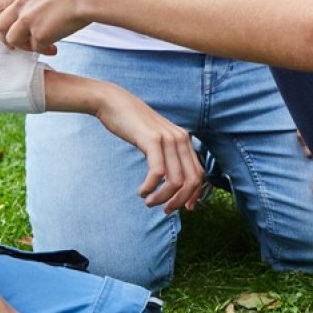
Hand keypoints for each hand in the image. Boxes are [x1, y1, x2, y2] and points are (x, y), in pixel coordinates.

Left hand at [0, 0, 101, 51]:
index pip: (0, 5)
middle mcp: (21, 2)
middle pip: (0, 23)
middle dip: (3, 36)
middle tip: (11, 44)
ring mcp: (28, 18)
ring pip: (12, 39)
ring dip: (22, 46)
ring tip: (35, 47)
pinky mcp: (39, 34)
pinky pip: (34, 48)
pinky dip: (42, 50)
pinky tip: (53, 48)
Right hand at [93, 86, 203, 213]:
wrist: (114, 102)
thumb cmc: (133, 124)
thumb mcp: (156, 139)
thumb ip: (167, 154)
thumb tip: (173, 180)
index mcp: (184, 140)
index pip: (199, 174)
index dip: (194, 195)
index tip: (185, 209)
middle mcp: (181, 138)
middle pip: (191, 181)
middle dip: (180, 201)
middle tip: (165, 210)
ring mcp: (168, 138)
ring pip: (176, 180)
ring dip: (163, 198)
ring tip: (149, 202)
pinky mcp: (152, 140)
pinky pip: (158, 172)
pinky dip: (150, 187)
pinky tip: (142, 192)